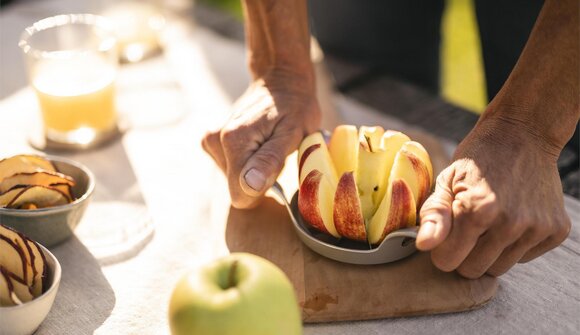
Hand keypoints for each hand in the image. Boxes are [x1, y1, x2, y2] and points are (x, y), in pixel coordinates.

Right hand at [202, 73, 320, 208]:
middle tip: (276, 151)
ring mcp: (211, 141)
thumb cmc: (295, 106)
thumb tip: (249, 185)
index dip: (264, 188)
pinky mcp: (211, 142)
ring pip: (234, 180)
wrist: (281, 81)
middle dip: (260, 177)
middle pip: (238, 187)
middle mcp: (215, 141)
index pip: (241, 195)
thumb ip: (270, 160)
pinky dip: (247, 162)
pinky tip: (258, 143)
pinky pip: (231, 169)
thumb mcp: (293, 132)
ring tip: (269, 144)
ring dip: (255, 169)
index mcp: (233, 142)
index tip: (277, 167)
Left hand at [416, 117, 570, 277]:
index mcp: (476, 210)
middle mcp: (510, 223)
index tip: (446, 233)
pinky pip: (525, 258)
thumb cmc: (477, 160)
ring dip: (490, 252)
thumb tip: (422, 246)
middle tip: (468, 228)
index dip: (442, 249)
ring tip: (490, 222)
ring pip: (500, 268)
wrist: (522, 135)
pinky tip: (512, 218)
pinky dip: (515, 245)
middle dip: (465, 254)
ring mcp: (536, 228)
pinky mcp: (556, 230)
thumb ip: (433, 215)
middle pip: (474, 270)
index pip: (448, 262)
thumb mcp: (446, 180)